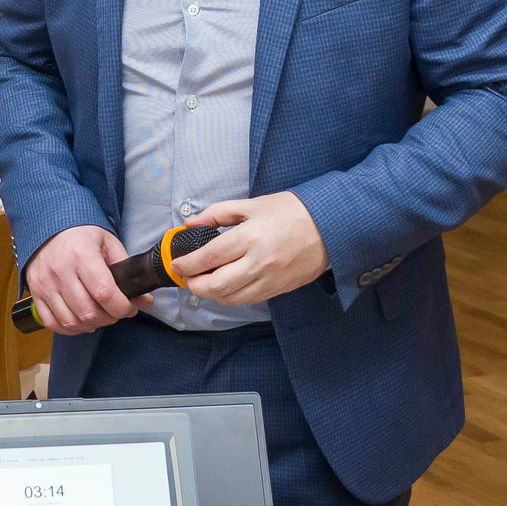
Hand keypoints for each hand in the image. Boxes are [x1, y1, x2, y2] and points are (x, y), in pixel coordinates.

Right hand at [25, 225, 142, 333]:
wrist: (48, 225)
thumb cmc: (82, 234)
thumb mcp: (108, 244)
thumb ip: (126, 271)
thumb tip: (144, 300)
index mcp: (82, 255)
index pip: (104, 293)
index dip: (121, 307)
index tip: (128, 308)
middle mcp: (61, 271)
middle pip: (88, 312)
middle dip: (108, 318)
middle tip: (115, 312)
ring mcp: (45, 284)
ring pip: (71, 321)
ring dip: (90, 325)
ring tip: (99, 316)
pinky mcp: (35, 292)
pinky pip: (51, 322)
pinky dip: (69, 328)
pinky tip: (80, 321)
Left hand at [175, 192, 327, 305]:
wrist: (329, 227)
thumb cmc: (292, 212)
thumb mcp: (253, 205)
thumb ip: (219, 213)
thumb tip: (192, 223)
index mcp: (251, 237)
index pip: (209, 257)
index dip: (187, 263)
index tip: (177, 263)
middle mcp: (259, 262)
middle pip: (216, 286)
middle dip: (194, 285)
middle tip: (187, 277)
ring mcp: (269, 279)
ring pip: (230, 298)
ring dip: (210, 294)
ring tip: (203, 282)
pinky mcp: (277, 289)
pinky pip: (247, 300)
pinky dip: (230, 296)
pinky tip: (225, 286)